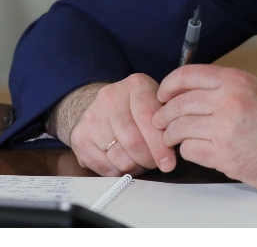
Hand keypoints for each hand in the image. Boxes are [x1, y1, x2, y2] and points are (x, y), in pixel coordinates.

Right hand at [52, 74, 176, 176]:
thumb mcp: (158, 104)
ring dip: (135, 167)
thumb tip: (177, 145)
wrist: (104, 107)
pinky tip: (124, 162)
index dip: (160, 145)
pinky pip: (104, 168)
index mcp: (136, 84)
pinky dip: (118, 172)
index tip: (169, 164)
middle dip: (149, 159)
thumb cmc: (140, 109)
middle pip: (133, 141)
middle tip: (156, 163)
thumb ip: (168, 120)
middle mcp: (110, 97)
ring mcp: (91, 117)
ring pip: (120, 158)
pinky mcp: (79, 137)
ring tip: (140, 160)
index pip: (148, 118)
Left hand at [154, 64, 256, 196]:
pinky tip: (195, 151)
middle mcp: (228, 100)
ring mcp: (224, 128)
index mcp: (237, 80)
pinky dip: (187, 151)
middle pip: (178, 104)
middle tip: (161, 121)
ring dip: (172, 135)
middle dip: (164, 114)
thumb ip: (230, 87)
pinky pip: (190, 150)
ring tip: (174, 139)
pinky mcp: (223, 155)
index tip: (163, 94)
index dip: (169, 85)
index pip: (188, 75)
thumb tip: (197, 90)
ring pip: (179, 128)